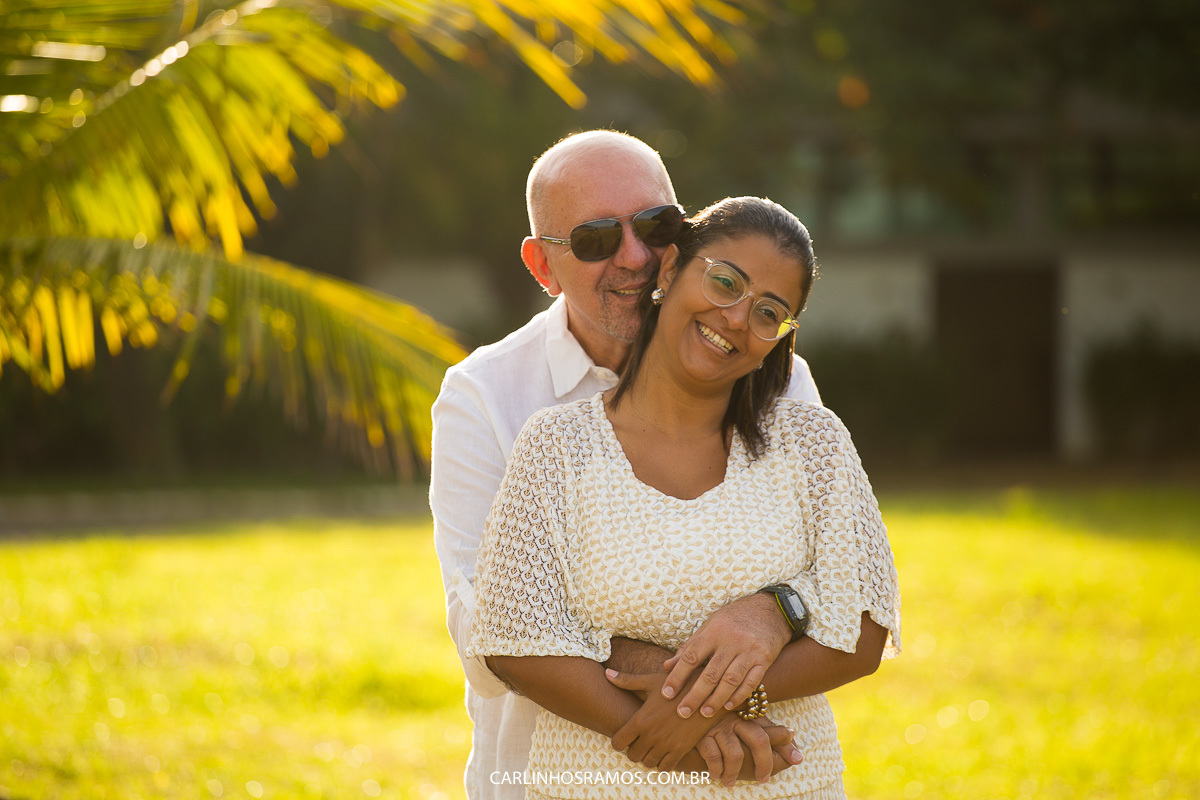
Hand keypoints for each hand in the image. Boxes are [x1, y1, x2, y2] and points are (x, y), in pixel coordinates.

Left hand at [605, 669, 721, 771]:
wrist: (706, 693)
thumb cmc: (677, 684)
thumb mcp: (652, 681)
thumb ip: (627, 681)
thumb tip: (607, 674)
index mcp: (640, 719)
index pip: (618, 742)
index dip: (618, 741)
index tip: (624, 737)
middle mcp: (651, 735)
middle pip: (632, 755)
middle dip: (633, 750)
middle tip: (639, 742)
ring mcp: (666, 744)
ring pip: (647, 763)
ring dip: (647, 757)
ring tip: (652, 746)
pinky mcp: (680, 750)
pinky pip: (665, 767)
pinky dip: (662, 763)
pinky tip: (665, 752)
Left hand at [662, 591, 791, 718]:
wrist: (770, 610)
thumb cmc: (733, 620)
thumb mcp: (709, 626)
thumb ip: (689, 647)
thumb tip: (666, 666)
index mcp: (714, 631)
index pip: (691, 656)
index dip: (677, 676)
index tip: (667, 694)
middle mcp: (731, 640)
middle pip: (710, 673)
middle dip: (695, 695)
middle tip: (682, 713)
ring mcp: (749, 650)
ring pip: (730, 680)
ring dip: (716, 700)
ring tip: (704, 713)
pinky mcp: (765, 659)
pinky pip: (751, 682)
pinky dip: (739, 696)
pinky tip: (728, 706)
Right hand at [695, 716, 800, 786]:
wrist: (682, 713)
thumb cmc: (717, 721)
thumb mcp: (743, 723)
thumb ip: (769, 733)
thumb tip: (795, 740)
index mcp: (746, 713)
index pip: (771, 731)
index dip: (785, 747)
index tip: (797, 760)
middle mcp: (734, 717)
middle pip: (759, 741)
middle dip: (765, 764)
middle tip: (763, 779)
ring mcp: (717, 725)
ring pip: (736, 754)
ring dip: (734, 774)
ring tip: (729, 781)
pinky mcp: (699, 734)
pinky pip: (713, 756)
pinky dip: (716, 769)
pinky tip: (715, 773)